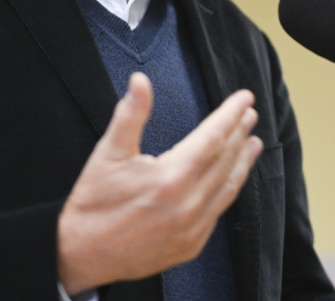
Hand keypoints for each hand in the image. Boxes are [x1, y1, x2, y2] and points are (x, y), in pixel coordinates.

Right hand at [57, 72, 262, 293]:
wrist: (80, 254)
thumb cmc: (93, 203)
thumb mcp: (108, 153)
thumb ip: (130, 114)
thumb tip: (140, 81)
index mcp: (170, 178)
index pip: (212, 138)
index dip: (230, 115)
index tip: (244, 98)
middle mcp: (188, 205)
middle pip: (224, 161)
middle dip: (239, 134)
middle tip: (249, 115)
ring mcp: (192, 229)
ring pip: (227, 189)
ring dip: (242, 163)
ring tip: (253, 143)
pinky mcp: (191, 245)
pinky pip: (218, 213)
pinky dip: (228, 191)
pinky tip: (230, 180)